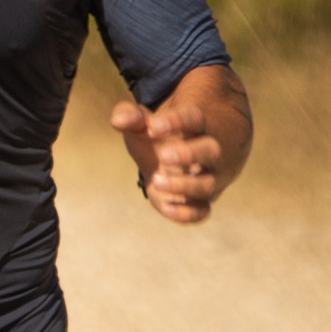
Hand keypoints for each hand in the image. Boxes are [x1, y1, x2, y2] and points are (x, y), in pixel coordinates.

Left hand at [111, 96, 223, 224]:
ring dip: (184, 185)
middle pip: (211, 150)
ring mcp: (205, 178)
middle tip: (163, 155)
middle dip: (189, 154)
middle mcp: (205, 153)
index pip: (194, 118)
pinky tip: (165, 207)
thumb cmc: (153, 139)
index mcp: (192, 127)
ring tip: (156, 180)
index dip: (177, 121)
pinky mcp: (198, 203)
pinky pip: (202, 211)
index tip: (153, 127)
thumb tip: (119, 121)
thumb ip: (129, 117)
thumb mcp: (140, 125)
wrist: (166, 163)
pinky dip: (186, 214)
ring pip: (207, 184)